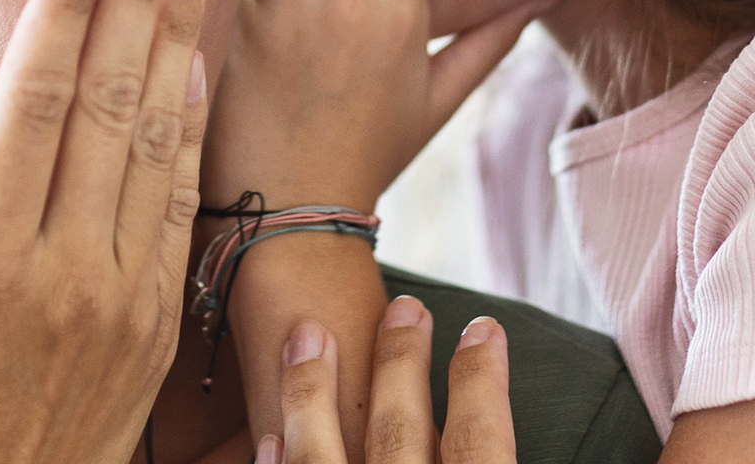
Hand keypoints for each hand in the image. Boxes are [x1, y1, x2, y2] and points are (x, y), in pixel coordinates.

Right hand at [0, 0, 211, 463]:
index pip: (38, 106)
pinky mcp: (154, 327)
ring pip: (159, 141)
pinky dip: (193, 128)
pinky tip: (200, 66)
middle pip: (113, 102)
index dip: (68, 9)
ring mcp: (123, 300)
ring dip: (178, 39)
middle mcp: (68, 274)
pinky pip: (182, 206)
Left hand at [261, 298, 516, 463]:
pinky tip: (269, 438)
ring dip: (312, 390)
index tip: (483, 329)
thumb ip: (485, 456)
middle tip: (406, 306)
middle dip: (400, 362)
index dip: (481, 381)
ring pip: (318, 455)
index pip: (480, 440)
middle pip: (399, 431)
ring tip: (308, 335)